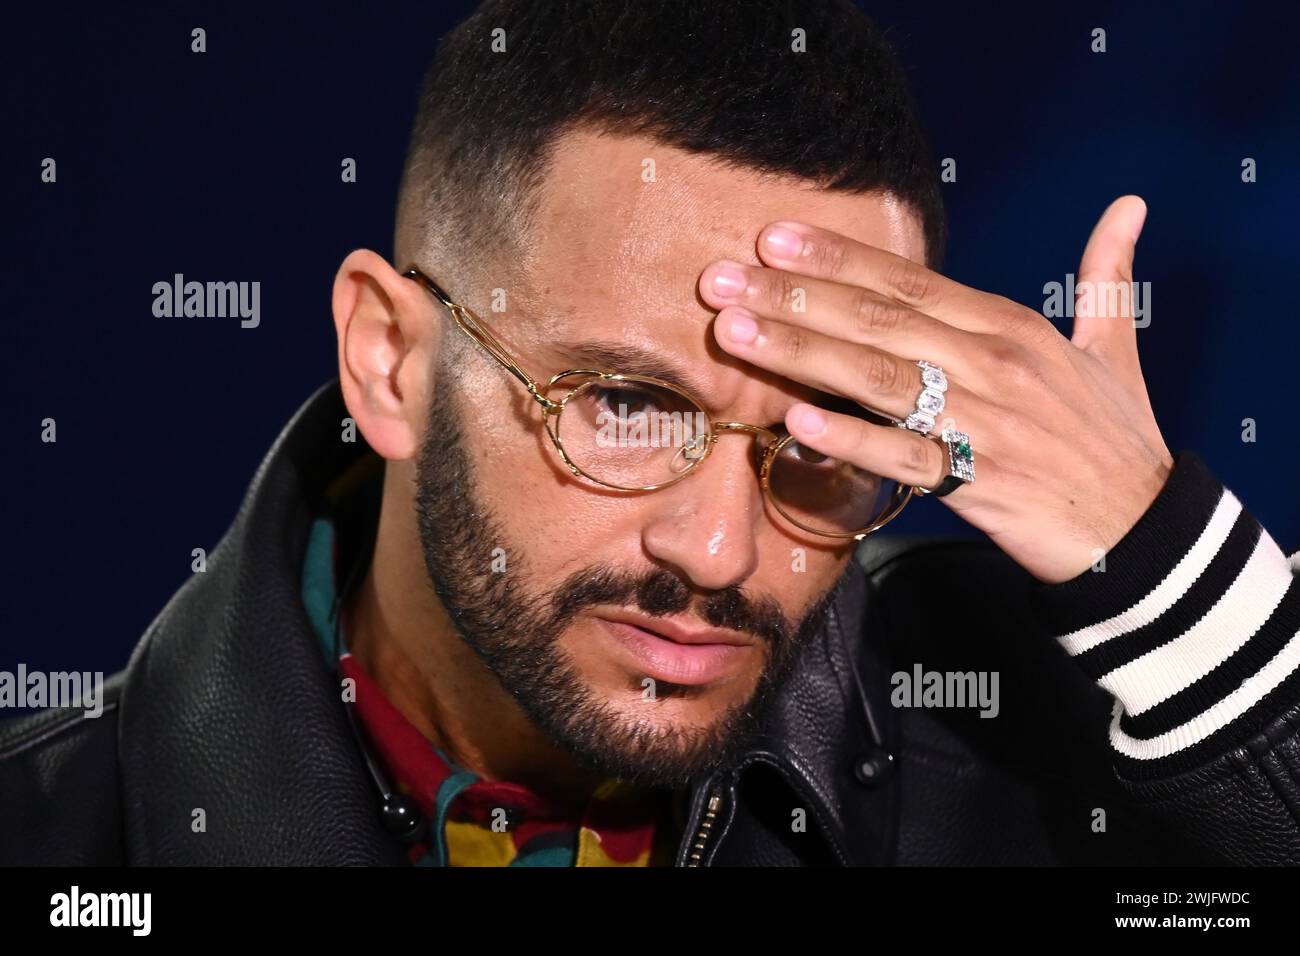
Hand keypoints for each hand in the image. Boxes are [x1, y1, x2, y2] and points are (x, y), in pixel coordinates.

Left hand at [698, 195, 1173, 583]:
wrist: (1147, 528)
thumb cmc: (1117, 436)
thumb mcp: (1114, 345)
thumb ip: (1107, 275)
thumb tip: (1128, 206)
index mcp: (1011, 326)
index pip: (909, 281)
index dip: (839, 257)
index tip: (774, 238)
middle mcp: (993, 364)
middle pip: (878, 320)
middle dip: (794, 296)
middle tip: (722, 280)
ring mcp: (984, 424)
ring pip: (879, 379)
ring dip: (801, 353)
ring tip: (737, 333)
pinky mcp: (980, 483)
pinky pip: (905, 458)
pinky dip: (852, 440)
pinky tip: (798, 422)